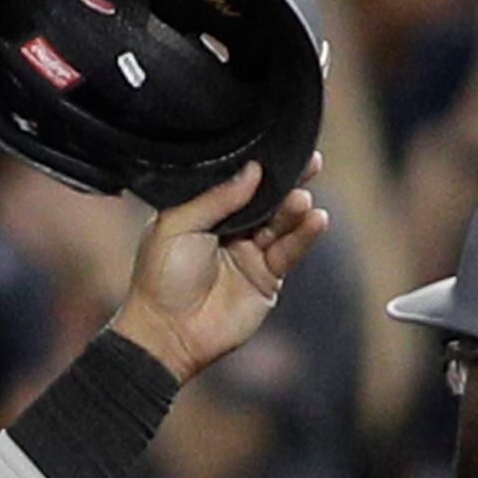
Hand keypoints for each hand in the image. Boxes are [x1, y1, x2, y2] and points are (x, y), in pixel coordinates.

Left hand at [109, 164, 332, 381]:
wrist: (167, 332)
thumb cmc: (161, 277)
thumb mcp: (178, 225)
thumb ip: (217, 198)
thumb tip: (253, 169)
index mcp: (204, 211)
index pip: (238, 182)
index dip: (260, 166)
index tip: (282, 145)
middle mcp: (230, 228)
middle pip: (266, 198)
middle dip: (288, 180)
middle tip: (310, 161)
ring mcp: (250, 252)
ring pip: (281, 222)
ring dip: (295, 208)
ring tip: (303, 199)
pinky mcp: (267, 277)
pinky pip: (290, 251)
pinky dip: (304, 235)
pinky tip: (316, 218)